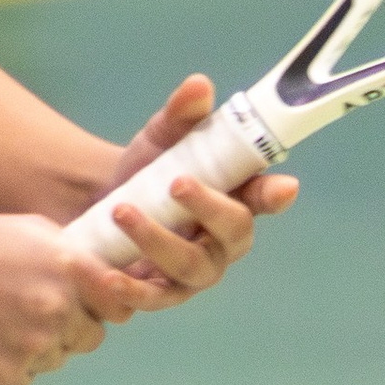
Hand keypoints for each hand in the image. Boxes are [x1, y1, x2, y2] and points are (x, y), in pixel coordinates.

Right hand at [0, 208, 167, 384]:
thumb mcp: (26, 229)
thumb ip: (71, 254)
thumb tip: (106, 277)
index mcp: (68, 266)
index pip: (118, 303)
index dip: (103, 306)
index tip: (87, 304)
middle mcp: (57, 307)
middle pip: (89, 337)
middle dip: (67, 328)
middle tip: (24, 311)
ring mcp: (32, 345)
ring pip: (56, 358)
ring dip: (35, 347)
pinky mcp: (5, 375)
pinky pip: (24, 376)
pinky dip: (6, 364)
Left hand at [97, 73, 296, 300]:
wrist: (100, 206)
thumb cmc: (148, 171)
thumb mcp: (161, 138)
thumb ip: (181, 115)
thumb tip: (198, 85)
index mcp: (237, 200)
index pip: (266, 197)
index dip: (275, 194)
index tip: (284, 187)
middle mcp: (223, 242)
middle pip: (233, 233)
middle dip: (207, 207)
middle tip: (176, 182)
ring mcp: (193, 273)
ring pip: (189, 266)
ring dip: (157, 240)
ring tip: (121, 212)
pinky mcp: (160, 294)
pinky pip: (151, 298)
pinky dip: (128, 290)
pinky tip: (105, 276)